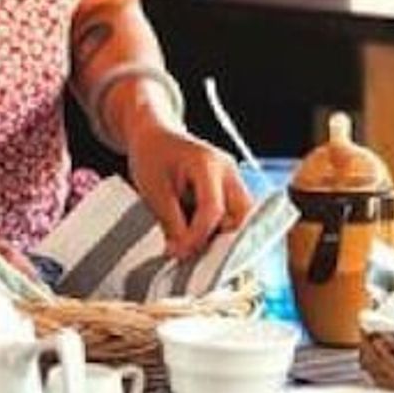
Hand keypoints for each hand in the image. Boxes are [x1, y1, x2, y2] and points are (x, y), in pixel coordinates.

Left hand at [124, 122, 250, 257]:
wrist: (154, 137)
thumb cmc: (151, 156)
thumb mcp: (154, 192)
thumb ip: (173, 224)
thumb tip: (185, 255)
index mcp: (208, 164)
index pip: (214, 210)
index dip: (198, 237)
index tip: (179, 254)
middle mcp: (228, 170)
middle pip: (241, 215)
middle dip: (222, 238)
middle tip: (193, 251)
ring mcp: (232, 179)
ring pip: (241, 218)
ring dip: (221, 235)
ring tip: (192, 241)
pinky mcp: (229, 188)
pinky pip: (233, 215)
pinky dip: (218, 228)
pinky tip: (197, 232)